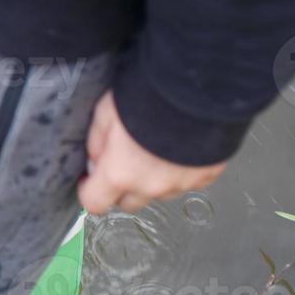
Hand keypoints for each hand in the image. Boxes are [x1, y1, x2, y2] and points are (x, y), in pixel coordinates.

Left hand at [78, 91, 226, 215]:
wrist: (197, 90)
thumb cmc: (148, 98)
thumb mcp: (105, 113)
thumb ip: (96, 143)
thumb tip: (95, 160)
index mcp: (119, 174)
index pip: (95, 203)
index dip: (89, 191)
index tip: (90, 181)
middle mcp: (150, 186)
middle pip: (128, 202)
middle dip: (121, 187)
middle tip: (123, 162)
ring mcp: (181, 184)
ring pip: (158, 193)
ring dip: (152, 180)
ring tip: (155, 150)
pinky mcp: (206, 177)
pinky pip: (186, 183)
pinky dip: (179, 172)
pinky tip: (178, 150)